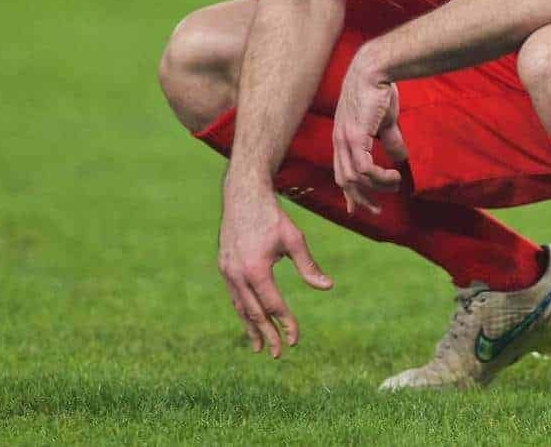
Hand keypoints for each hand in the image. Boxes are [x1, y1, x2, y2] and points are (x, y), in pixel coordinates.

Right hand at [217, 178, 332, 357]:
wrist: (243, 195)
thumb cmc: (272, 217)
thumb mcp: (294, 240)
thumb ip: (308, 266)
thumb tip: (327, 287)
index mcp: (256, 270)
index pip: (273, 305)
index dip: (286, 324)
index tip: (295, 339)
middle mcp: (237, 274)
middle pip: (254, 313)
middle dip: (267, 335)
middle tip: (278, 354)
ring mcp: (227, 271)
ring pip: (240, 307)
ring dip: (251, 328)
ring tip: (259, 347)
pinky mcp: (224, 266)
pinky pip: (234, 295)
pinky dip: (243, 310)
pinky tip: (250, 319)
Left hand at [332, 49, 406, 214]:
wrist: (375, 69)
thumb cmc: (380, 90)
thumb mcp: (386, 122)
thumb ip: (390, 140)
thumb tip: (400, 158)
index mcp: (342, 137)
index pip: (341, 171)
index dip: (349, 192)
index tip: (357, 208)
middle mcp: (339, 141)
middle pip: (343, 181)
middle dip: (359, 199)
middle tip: (377, 211)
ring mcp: (345, 140)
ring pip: (354, 178)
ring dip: (375, 188)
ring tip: (394, 185)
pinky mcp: (355, 137)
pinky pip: (364, 169)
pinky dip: (379, 177)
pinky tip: (395, 175)